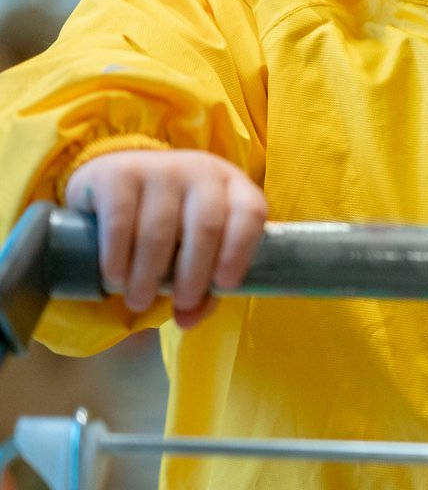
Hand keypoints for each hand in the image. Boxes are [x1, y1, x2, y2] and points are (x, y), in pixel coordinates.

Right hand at [63, 150, 267, 328]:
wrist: (115, 178)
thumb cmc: (169, 220)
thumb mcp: (193, 246)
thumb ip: (201, 284)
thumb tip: (187, 321)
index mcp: (233, 186)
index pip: (250, 213)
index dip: (241, 251)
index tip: (225, 285)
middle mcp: (201, 170)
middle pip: (205, 227)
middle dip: (193, 274)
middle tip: (180, 303)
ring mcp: (160, 168)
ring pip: (158, 231)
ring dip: (148, 275)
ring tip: (138, 300)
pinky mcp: (119, 173)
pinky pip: (120, 224)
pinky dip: (118, 258)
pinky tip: (116, 278)